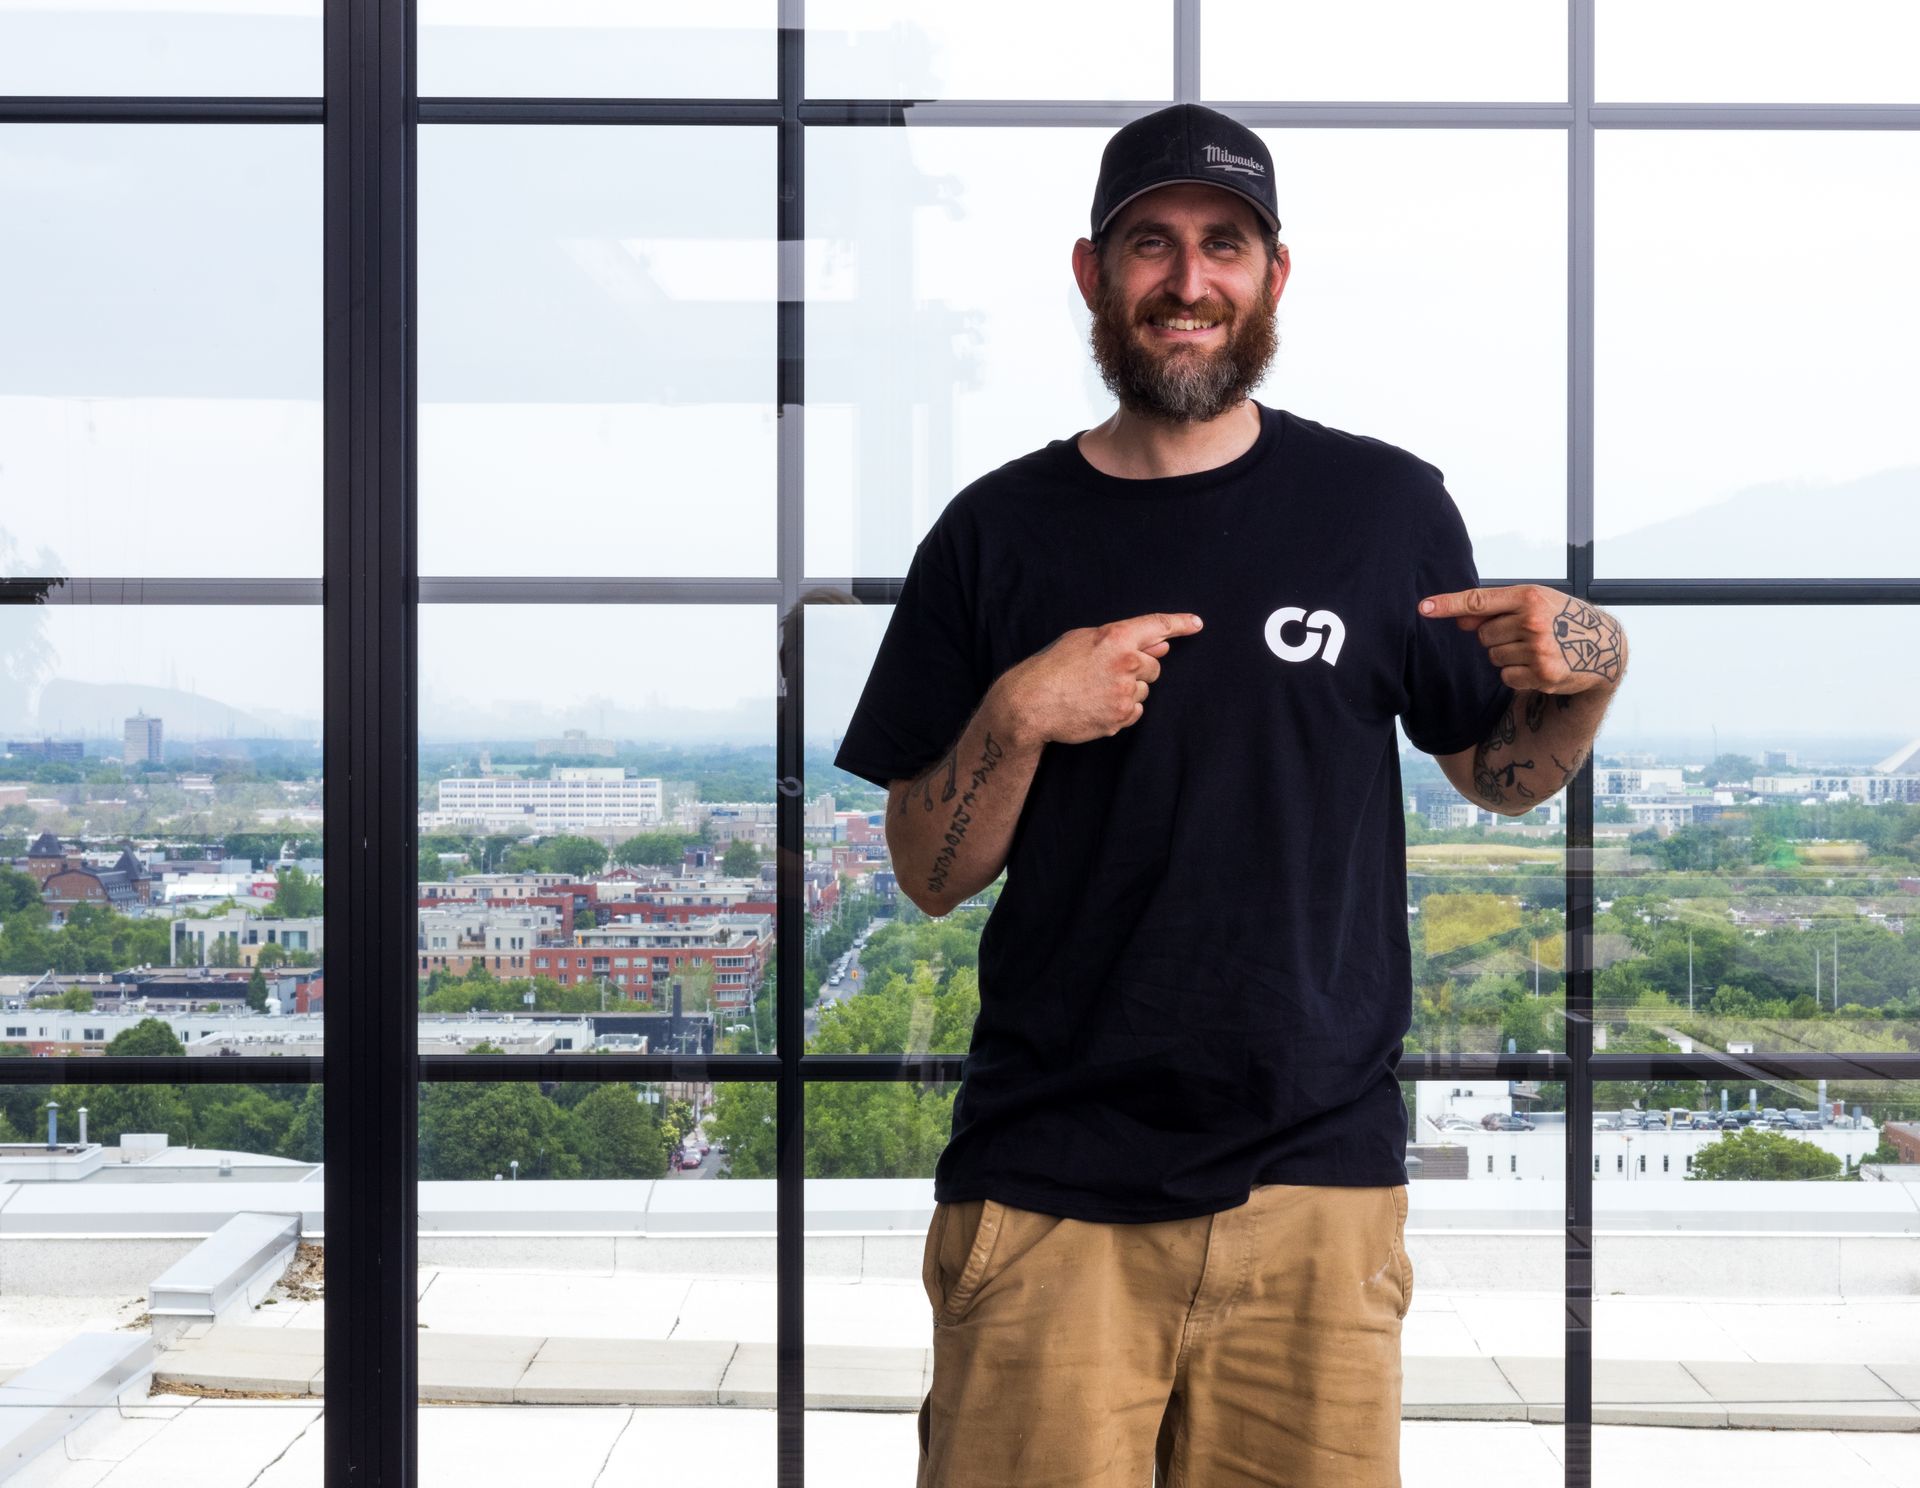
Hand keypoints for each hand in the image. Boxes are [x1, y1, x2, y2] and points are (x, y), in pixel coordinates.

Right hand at [1000, 612, 1204, 744]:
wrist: (1031, 703)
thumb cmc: (1053, 667)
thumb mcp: (1084, 640)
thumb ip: (1124, 640)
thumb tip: (1163, 645)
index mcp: (1116, 637)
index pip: (1157, 625)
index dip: (1181, 623)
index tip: (1197, 624)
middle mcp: (1126, 663)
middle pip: (1154, 666)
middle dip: (1139, 669)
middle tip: (1108, 673)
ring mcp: (1125, 692)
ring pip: (1144, 691)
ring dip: (1128, 690)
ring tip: (1095, 690)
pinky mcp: (1121, 717)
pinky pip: (1135, 712)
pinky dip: (1122, 710)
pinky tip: (1097, 705)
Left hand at [1418, 585, 1625, 693]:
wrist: (1604, 645)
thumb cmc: (1560, 618)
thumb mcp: (1534, 603)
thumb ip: (1496, 610)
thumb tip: (1460, 621)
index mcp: (1529, 597)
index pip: (1478, 600)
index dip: (1448, 605)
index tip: (1423, 608)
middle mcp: (1533, 622)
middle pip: (1483, 634)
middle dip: (1497, 636)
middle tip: (1525, 633)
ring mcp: (1538, 650)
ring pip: (1492, 657)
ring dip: (1507, 655)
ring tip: (1535, 648)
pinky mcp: (1543, 675)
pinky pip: (1505, 676)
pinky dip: (1516, 674)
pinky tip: (1539, 665)